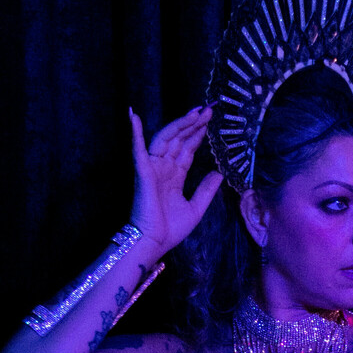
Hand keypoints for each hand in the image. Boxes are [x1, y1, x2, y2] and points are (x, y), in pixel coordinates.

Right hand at [128, 105, 223, 255]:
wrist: (155, 243)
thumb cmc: (171, 229)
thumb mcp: (196, 208)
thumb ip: (206, 190)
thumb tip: (219, 173)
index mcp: (175, 175)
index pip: (188, 148)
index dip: (198, 134)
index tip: (211, 119)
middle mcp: (164, 168)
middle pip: (180, 139)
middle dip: (194, 124)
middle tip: (209, 109)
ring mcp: (153, 168)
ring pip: (166, 139)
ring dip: (180, 124)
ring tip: (196, 112)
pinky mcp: (143, 172)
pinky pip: (138, 149)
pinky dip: (135, 132)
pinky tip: (133, 115)